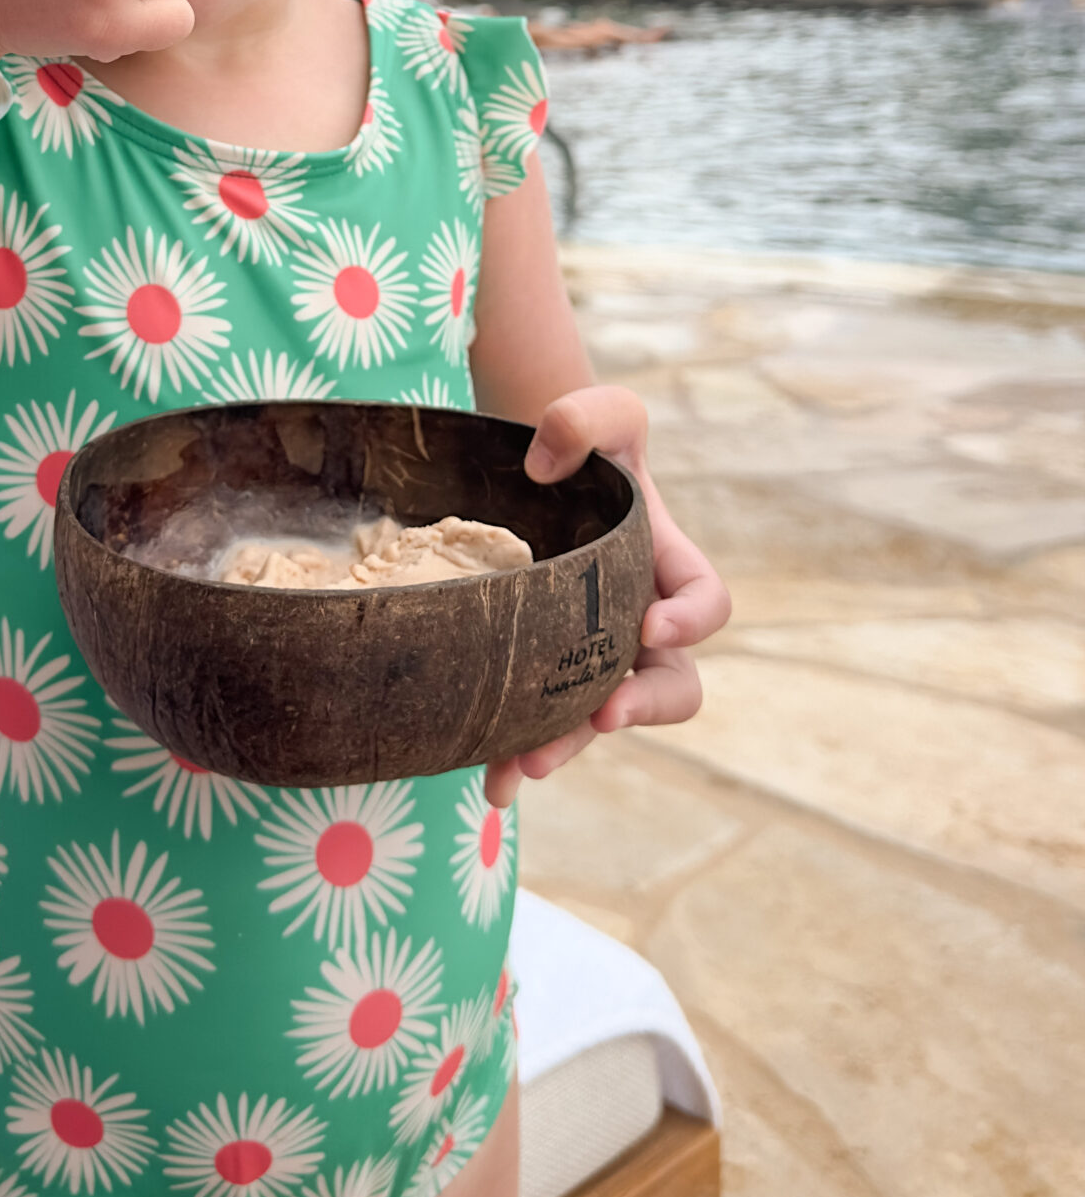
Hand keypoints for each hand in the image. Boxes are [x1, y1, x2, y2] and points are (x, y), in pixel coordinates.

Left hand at [484, 384, 730, 807]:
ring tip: (525, 766)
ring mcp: (594, 654)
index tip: (653, 622)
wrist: (527, 475)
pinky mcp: (547, 675)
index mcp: (665, 563)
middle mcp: (639, 620)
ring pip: (602, 717)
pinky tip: (490, 782)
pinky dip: (518, 756)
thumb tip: (544, 464)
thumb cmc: (576, 443)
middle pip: (671, 683)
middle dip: (643, 707)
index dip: (691, 617)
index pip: (706, 599)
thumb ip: (584, 416)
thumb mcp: (594, 414)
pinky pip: (546, 724)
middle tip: (605, 716)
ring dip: (570, 745)